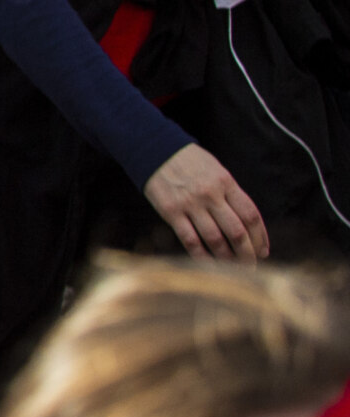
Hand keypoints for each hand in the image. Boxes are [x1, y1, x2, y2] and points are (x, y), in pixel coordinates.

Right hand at [145, 142, 268, 259]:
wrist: (154, 149)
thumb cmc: (190, 162)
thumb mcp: (216, 170)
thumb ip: (231, 195)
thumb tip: (248, 226)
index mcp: (226, 182)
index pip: (251, 215)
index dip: (261, 238)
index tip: (263, 252)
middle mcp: (211, 194)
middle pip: (237, 232)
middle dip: (247, 254)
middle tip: (251, 266)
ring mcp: (190, 204)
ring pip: (215, 239)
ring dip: (227, 259)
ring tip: (232, 268)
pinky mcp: (171, 212)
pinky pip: (190, 239)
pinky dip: (201, 256)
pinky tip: (208, 263)